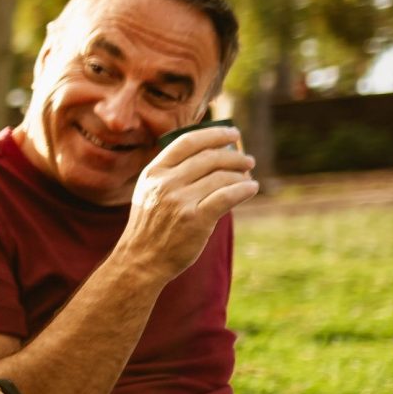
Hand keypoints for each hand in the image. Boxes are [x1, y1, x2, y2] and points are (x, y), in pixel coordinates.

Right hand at [120, 127, 256, 280]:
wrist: (141, 259)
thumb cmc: (151, 225)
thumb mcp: (150, 192)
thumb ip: (172, 173)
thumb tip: (211, 153)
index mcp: (153, 172)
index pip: (188, 142)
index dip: (214, 134)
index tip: (232, 134)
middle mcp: (165, 183)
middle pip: (209, 157)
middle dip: (234, 156)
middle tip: (247, 160)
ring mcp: (179, 201)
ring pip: (222, 177)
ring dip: (241, 175)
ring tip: (248, 179)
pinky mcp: (196, 219)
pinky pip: (228, 196)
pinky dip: (245, 189)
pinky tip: (251, 189)